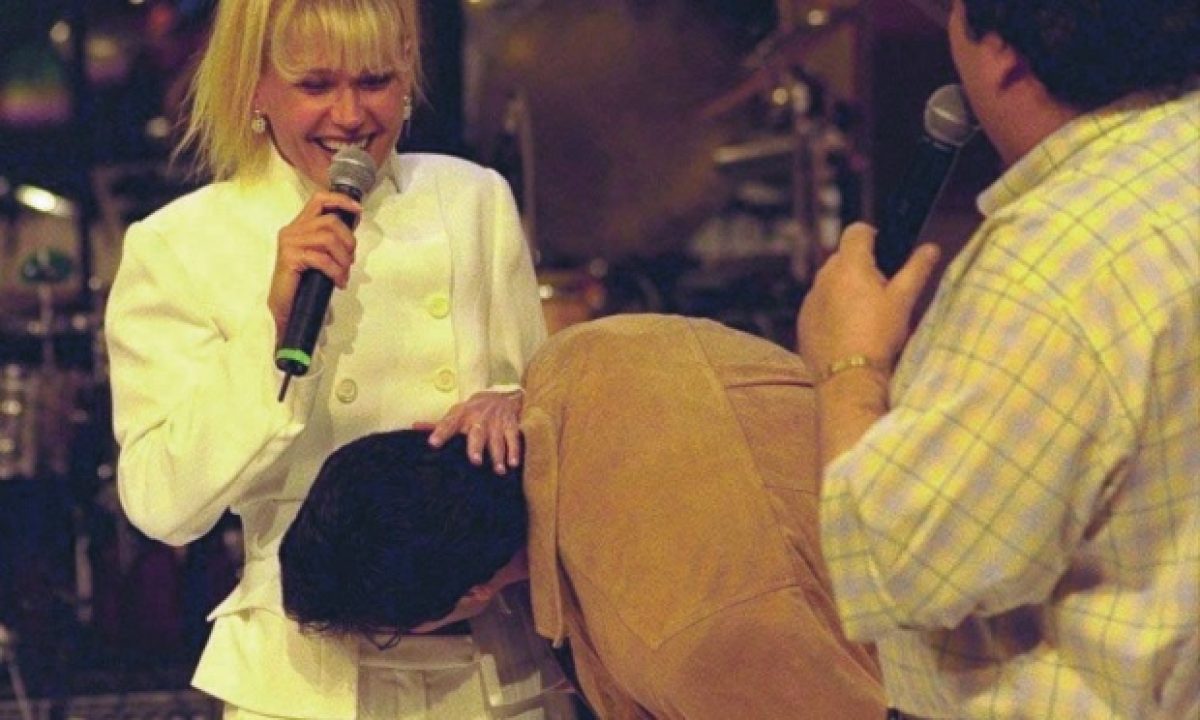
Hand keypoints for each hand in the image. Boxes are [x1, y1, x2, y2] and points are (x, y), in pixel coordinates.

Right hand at [266, 191, 362, 339]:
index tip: (358, 210)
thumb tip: (352, 230)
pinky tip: (339, 282)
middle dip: (348, 241)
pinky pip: (322, 259)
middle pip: (330, 221)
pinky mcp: (290, 258)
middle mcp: (292, 230)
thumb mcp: (319, 255)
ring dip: (343, 259)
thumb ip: (330, 240)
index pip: (319, 200)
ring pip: (328, 239)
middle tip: (351, 260)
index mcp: (299, 226)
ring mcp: (289, 243)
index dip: (341, 201)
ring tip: (344, 274)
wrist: (285, 306)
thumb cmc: (303, 282)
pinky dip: (336, 271)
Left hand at [427, 390, 524, 473]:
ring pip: (497, 439)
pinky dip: (514, 450)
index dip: (441, 432)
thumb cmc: (474, 409)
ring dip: (498, 455)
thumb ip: (438, 424)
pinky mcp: (510, 425)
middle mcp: (479, 418)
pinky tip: (513, 463)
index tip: (433, 443)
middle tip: (475, 461)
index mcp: (462, 415)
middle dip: (476, 447)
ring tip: (498, 470)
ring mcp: (496, 422)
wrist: (502, 395)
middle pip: (477, 434)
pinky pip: (513, 438)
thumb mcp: (457, 412)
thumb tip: (414, 427)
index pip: (449, 423)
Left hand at [797, 223, 939, 374]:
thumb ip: (916, 270)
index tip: (884, 253)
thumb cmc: (878, 336)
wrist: (848, 377)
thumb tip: (930, 248)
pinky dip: (832, 310)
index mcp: (849, 265)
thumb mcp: (903, 301)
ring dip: (845, 288)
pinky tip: (848, 330)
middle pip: (842, 257)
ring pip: (829, 282)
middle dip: (860, 266)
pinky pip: (819, 305)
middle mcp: (824, 277)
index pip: (857, 231)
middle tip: (880, 291)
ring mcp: (810, 299)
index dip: (872, 237)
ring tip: (864, 315)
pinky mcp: (803, 320)